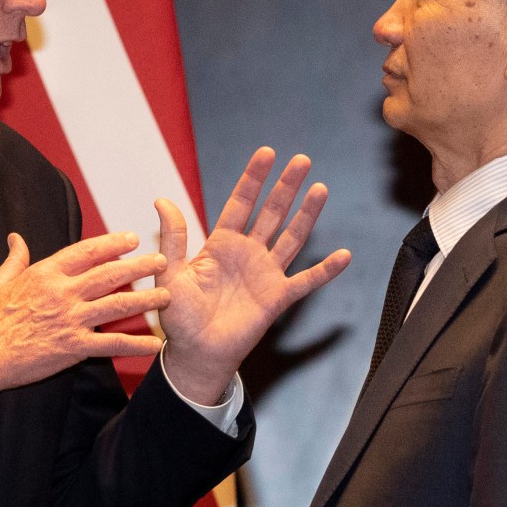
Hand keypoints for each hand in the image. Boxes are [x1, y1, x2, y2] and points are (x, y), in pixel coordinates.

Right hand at [0, 231, 166, 393]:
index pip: (86, 252)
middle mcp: (63, 293)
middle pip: (110, 274)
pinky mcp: (74, 348)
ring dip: (145, 300)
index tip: (130, 238)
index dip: (112, 243)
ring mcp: (70, 320)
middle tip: (160, 261)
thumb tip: (16, 238)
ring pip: (117, 305)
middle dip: (139, 266)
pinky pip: (111, 344)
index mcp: (45, 274)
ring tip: (166, 295)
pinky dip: (135, 344)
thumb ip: (14, 259)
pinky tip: (153, 343)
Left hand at [156, 148, 350, 403]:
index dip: (253, 179)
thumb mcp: (170, 273)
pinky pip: (306, 281)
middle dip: (285, 187)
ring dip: (306, 214)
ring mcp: (265, 273)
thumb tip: (162, 200)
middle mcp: (247, 253)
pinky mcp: (277, 297)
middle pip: (271, 213)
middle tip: (301, 160)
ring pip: (291, 237)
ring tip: (320, 188)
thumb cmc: (179, 316)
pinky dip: (326, 270)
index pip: (241, 203)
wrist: (194, 353)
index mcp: (221, 244)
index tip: (267, 154)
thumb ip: (172, 238)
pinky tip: (344, 255)